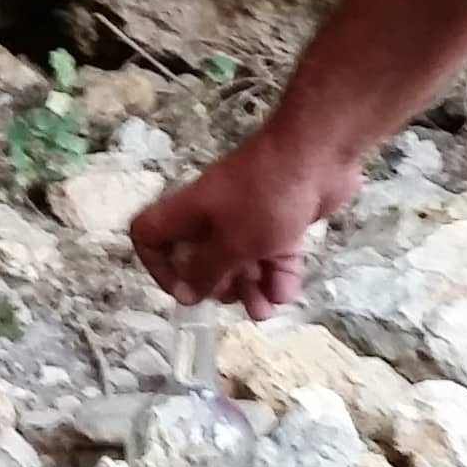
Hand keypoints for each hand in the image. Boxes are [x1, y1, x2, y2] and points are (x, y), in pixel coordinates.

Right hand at [130, 133, 355, 311]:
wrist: (316, 155)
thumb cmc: (263, 198)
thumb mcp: (231, 243)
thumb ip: (206, 272)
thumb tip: (185, 294)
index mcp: (188, 213)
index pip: (150, 236)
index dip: (158, 267)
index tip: (183, 289)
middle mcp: (212, 215)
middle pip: (200, 256)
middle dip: (217, 284)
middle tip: (233, 299)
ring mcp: (247, 217)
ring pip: (240, 260)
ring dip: (251, 288)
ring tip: (264, 310)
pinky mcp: (279, 220)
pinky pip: (271, 254)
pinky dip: (277, 274)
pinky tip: (285, 293)